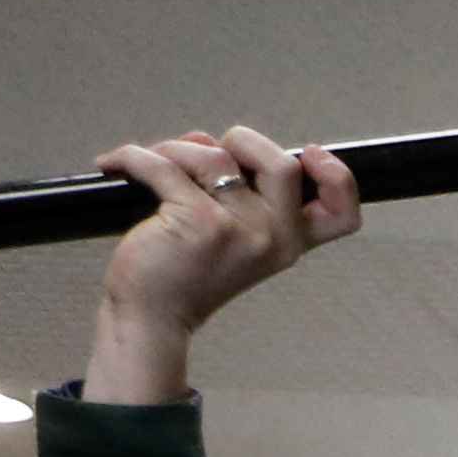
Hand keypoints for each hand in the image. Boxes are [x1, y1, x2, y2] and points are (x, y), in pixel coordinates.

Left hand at [81, 126, 358, 404]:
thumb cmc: (185, 277)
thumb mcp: (234, 241)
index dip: (337, 177)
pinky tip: (116, 165)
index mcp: (288, 243)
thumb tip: (207, 141)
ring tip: (153, 164)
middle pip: (282, 164)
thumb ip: (237, 192)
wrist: (152, 316)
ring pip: (214, 156)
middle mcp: (273, 238)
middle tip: (209, 153)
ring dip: (174, 149)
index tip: (310, 156)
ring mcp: (239, 230)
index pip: (341, 212)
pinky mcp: (198, 222)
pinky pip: (163, 164)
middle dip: (240, 140)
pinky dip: (132, 157)